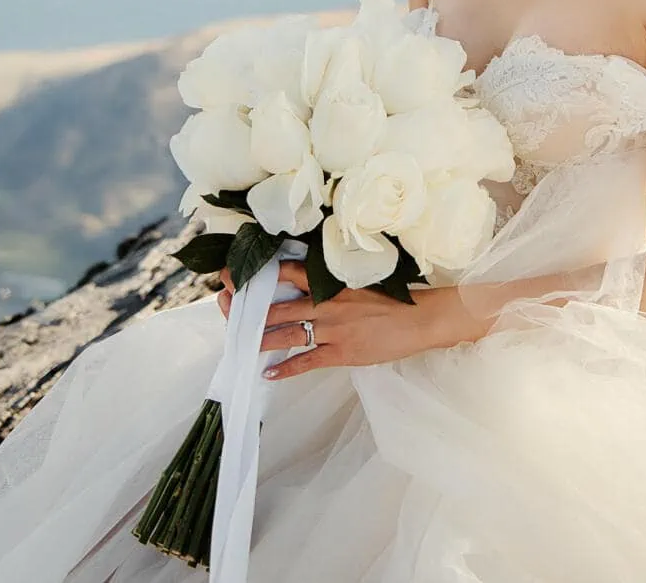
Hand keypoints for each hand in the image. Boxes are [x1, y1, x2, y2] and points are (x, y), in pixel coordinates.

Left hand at [238, 261, 471, 379]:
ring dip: (260, 338)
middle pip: (277, 305)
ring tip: (239, 342)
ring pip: (286, 333)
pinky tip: (269, 372)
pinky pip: (306, 361)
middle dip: (248, 308)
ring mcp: (332, 329)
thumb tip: (305, 284)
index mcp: (330, 282)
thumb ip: (331, 284)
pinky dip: (286, 368)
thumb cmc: (393, 300)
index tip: (236, 275)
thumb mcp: (358, 283)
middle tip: (225, 307)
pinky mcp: (341, 352)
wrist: (420, 319)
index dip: (259, 274)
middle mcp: (326, 303)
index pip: (287, 273)